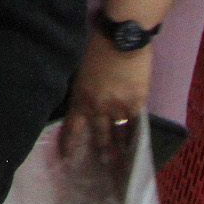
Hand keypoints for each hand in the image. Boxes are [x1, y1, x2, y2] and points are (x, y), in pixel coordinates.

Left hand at [61, 32, 152, 161]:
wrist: (122, 39)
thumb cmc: (97, 49)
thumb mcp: (82, 73)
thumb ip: (84, 91)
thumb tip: (87, 104)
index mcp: (81, 98)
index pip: (73, 127)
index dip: (70, 144)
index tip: (66, 157)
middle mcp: (98, 107)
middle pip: (99, 135)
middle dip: (100, 150)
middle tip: (102, 164)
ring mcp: (119, 107)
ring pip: (119, 134)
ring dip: (119, 148)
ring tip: (121, 161)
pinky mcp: (137, 103)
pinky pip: (135, 124)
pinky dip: (135, 134)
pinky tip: (137, 144)